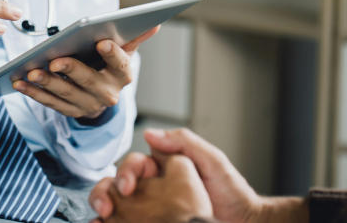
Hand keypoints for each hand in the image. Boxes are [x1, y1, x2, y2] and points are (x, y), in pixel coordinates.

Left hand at [12, 26, 159, 118]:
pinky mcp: (70, 111)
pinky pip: (50, 103)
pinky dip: (34, 93)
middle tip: (55, 60)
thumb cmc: (110, 66)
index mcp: (122, 75)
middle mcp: (107, 93)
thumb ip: (135, 37)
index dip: (111, 53)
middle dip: (70, 70)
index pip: (119, 64)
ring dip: (47, 83)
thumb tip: (153, 22)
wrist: (103, 96)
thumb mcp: (124, 52)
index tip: (101, 41)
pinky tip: (20, 82)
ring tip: (31, 71)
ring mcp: (87, 105)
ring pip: (65, 93)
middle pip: (88, 80)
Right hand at [90, 128, 307, 222]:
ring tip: (103, 218)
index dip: (126, 172)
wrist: (244, 222)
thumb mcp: (212, 159)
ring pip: (118, 202)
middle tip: (106, 207)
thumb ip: (183, 142)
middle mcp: (154, 185)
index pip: (135, 163)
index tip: (126, 187)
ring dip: (104, 206)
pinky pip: (127, 221)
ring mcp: (152, 206)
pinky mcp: (151, 221)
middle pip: (119, 183)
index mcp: (164, 166)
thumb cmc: (232, 191)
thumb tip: (149, 134)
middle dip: (105, 191)